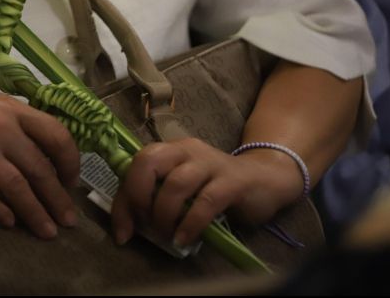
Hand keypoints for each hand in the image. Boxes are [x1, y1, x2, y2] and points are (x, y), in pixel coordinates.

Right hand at [0, 80, 80, 238]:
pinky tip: (9, 222)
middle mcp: (0, 129)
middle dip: (58, 199)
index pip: (57, 136)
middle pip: (39, 170)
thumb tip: (49, 148)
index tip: (71, 181)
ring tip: (47, 231)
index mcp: (13, 109)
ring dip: (35, 213)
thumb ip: (19, 120)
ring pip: (16, 188)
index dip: (70, 162)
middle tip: (68, 220)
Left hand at [111, 137, 302, 246]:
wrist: (266, 180)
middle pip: (148, 162)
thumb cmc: (215, 187)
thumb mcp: (181, 191)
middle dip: (138, 196)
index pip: (135, 166)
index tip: (123, 232)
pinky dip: (190, 224)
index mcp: (170, 150)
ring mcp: (210, 163)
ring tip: (166, 235)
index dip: (124, 200)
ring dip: (164, 215)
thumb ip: (154, 200)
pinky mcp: (232, 181)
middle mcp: (186, 150)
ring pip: (175, 184)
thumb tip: (125, 231)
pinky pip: (205, 202)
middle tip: (146, 224)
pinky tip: (184, 239)